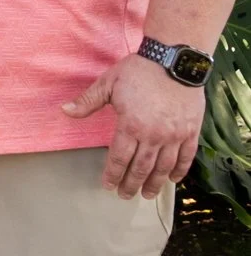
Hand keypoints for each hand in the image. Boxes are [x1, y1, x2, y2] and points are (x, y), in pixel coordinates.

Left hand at [63, 53, 204, 198]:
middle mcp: (153, 135)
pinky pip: (186, 156)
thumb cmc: (139, 70)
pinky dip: (180, 170)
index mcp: (130, 125)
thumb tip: (64, 110)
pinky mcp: (191, 130)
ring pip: (164, 167)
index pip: (119, 158)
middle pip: (141, 168)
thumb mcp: (108, 83)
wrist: (174, 59)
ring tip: (147, 193)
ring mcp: (174, 134)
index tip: (108, 185)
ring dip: (154, 183)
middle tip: (126, 195)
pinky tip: (173, 179)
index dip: (113, 174)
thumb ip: (88, 101)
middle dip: (131, 184)